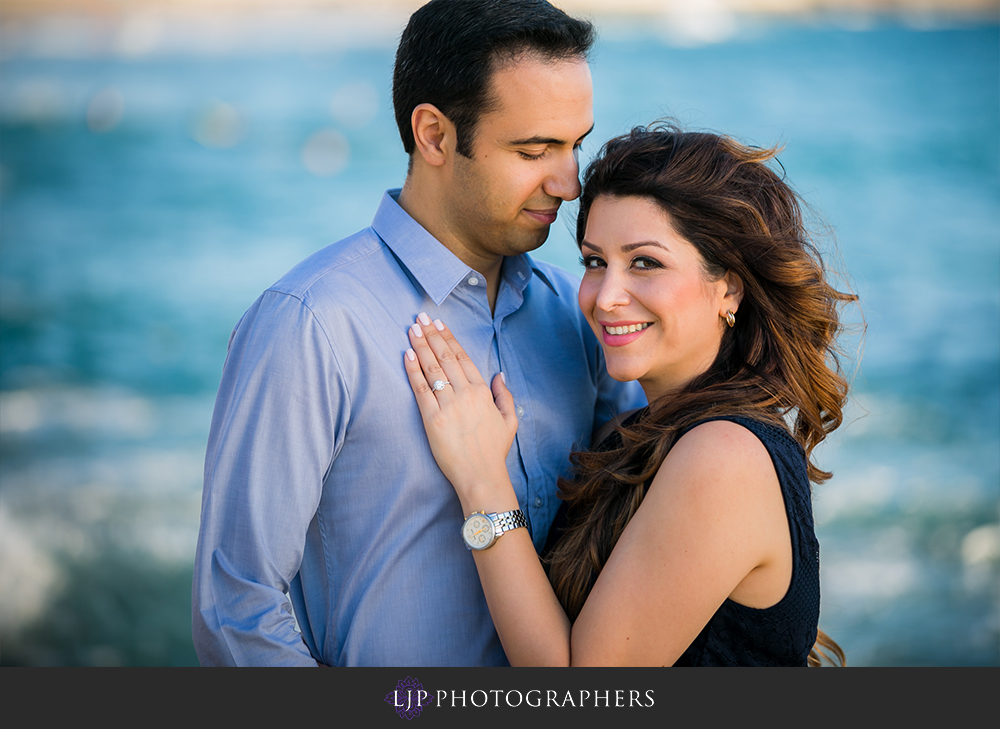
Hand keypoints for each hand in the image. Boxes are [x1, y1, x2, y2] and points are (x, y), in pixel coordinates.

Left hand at [403, 313, 517, 503]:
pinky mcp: (432, 419)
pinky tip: (407, 354)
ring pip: (432, 369)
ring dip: (421, 346)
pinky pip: (421, 389)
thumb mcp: (509, 421)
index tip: (439, 324)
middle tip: (421, 318)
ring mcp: (448, 406)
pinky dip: (413, 370)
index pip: (463, 358)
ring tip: (411, 329)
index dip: (449, 338)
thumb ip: (504, 395)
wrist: (481, 476)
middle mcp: (466, 394)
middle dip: (432, 335)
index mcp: (483, 392)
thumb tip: (499, 375)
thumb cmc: (494, 451)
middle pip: (445, 357)